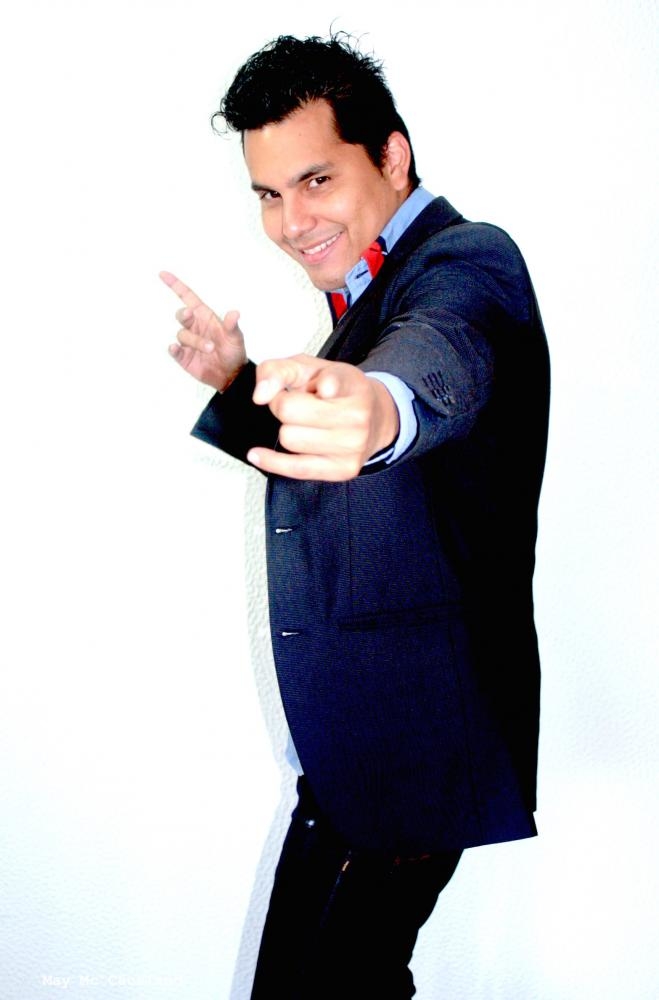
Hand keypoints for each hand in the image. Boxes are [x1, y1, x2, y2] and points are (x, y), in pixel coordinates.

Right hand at [160, 271, 246, 391]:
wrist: (231, 375)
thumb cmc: (233, 352)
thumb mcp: (236, 338)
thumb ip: (233, 326)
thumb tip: (235, 313)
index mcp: (205, 316)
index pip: (187, 297)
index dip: (175, 285)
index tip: (163, 274)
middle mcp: (194, 327)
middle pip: (182, 314)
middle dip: (184, 314)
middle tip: (190, 315)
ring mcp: (188, 342)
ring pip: (182, 335)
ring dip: (194, 340)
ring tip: (210, 349)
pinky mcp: (184, 357)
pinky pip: (174, 351)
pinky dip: (173, 349)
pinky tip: (176, 349)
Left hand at [247, 355, 399, 480]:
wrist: (376, 417)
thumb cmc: (339, 388)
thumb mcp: (309, 366)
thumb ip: (277, 370)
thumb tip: (260, 396)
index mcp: (350, 384)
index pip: (314, 383)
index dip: (289, 383)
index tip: (294, 386)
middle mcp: (357, 416)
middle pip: (289, 412)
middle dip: (282, 406)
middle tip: (294, 404)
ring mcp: (353, 446)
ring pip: (289, 439)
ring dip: (287, 429)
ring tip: (303, 423)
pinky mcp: (344, 469)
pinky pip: (296, 469)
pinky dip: (272, 461)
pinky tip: (257, 454)